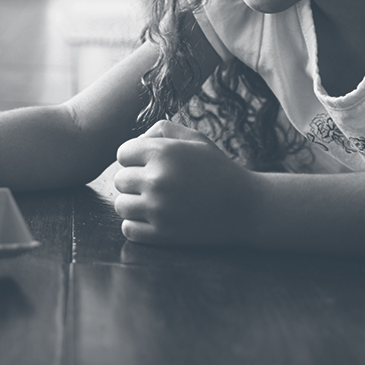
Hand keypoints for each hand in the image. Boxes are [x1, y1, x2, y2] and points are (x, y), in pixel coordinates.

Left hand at [113, 120, 256, 245]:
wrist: (245, 206)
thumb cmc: (217, 169)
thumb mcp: (195, 138)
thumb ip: (162, 129)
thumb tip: (136, 141)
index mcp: (162, 152)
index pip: (122, 154)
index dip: (135, 158)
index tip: (150, 165)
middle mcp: (156, 179)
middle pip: (119, 180)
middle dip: (134, 181)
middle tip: (156, 185)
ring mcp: (158, 209)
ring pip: (121, 205)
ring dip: (133, 203)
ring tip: (153, 202)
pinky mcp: (162, 234)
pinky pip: (128, 228)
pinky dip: (136, 225)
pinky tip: (153, 218)